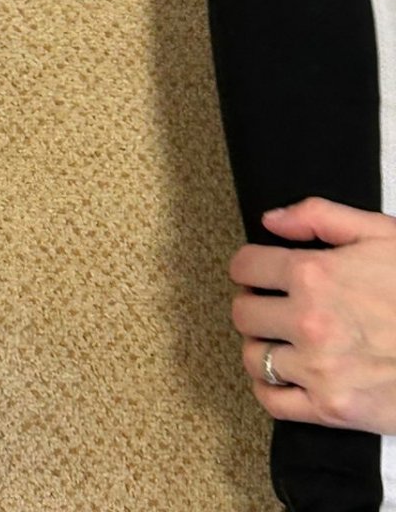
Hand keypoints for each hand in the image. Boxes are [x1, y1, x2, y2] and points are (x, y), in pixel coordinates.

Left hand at [229, 200, 395, 429]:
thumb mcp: (381, 234)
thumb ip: (319, 216)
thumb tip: (270, 220)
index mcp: (314, 274)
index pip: (245, 266)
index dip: (250, 267)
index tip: (257, 274)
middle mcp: (309, 321)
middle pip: (244, 313)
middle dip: (254, 305)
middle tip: (272, 307)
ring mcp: (319, 369)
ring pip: (253, 357)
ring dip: (261, 346)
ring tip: (280, 340)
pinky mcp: (332, 409)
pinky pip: (273, 402)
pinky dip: (269, 388)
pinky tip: (283, 376)